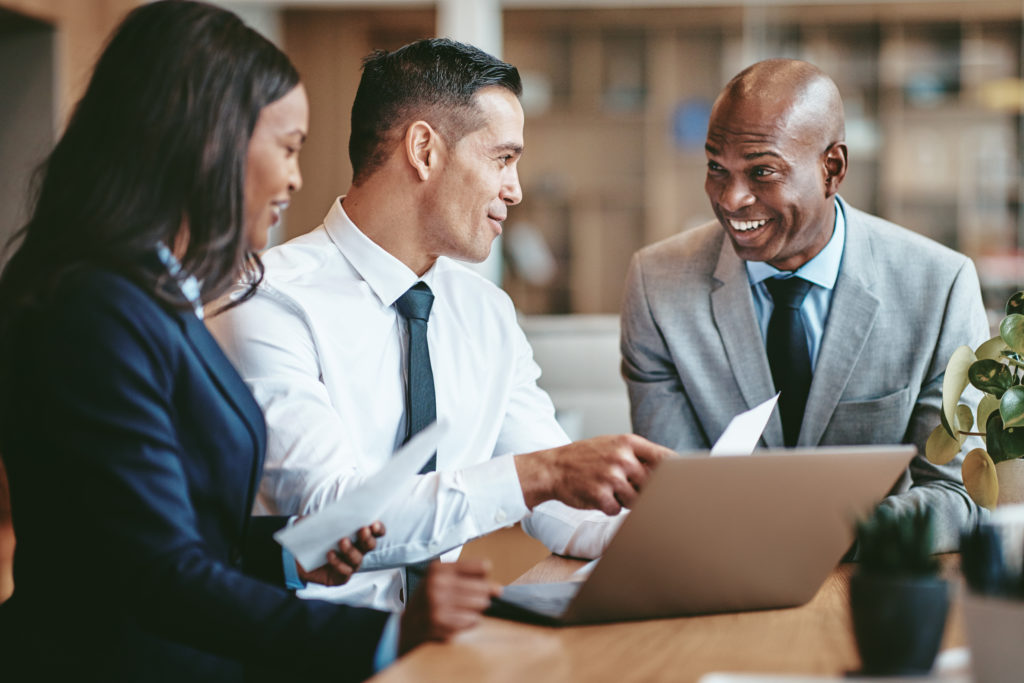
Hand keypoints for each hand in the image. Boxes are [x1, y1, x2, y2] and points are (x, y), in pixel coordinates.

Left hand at [296, 521, 384, 586]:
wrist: (294, 555)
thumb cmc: (311, 535)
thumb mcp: (316, 521)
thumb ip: (327, 516)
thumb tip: (338, 512)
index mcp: (356, 535)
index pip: (374, 532)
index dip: (378, 529)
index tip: (374, 523)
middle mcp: (357, 550)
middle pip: (370, 545)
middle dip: (367, 538)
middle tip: (362, 530)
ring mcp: (349, 565)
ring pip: (358, 559)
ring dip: (351, 550)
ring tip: (342, 541)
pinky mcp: (340, 577)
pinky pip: (345, 572)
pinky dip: (338, 563)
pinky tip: (329, 555)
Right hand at [398, 559, 500, 654]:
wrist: (407, 625)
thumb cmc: (429, 599)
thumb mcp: (440, 579)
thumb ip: (466, 576)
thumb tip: (497, 588)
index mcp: (439, 568)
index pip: (482, 567)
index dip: (484, 577)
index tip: (481, 582)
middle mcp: (437, 583)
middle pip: (483, 587)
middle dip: (483, 595)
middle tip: (473, 600)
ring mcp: (438, 603)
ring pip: (480, 604)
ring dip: (477, 609)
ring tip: (463, 610)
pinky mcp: (440, 622)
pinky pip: (473, 620)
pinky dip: (470, 621)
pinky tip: (459, 620)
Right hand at [515, 434, 674, 514]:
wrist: (552, 468)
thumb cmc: (586, 457)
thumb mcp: (612, 445)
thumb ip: (639, 455)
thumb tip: (673, 470)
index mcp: (628, 443)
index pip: (666, 459)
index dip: (678, 474)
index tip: (686, 484)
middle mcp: (622, 458)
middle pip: (653, 484)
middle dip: (643, 490)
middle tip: (628, 487)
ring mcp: (611, 477)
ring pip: (636, 500)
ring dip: (625, 500)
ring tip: (609, 489)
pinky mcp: (601, 496)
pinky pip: (618, 510)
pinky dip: (610, 507)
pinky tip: (597, 496)